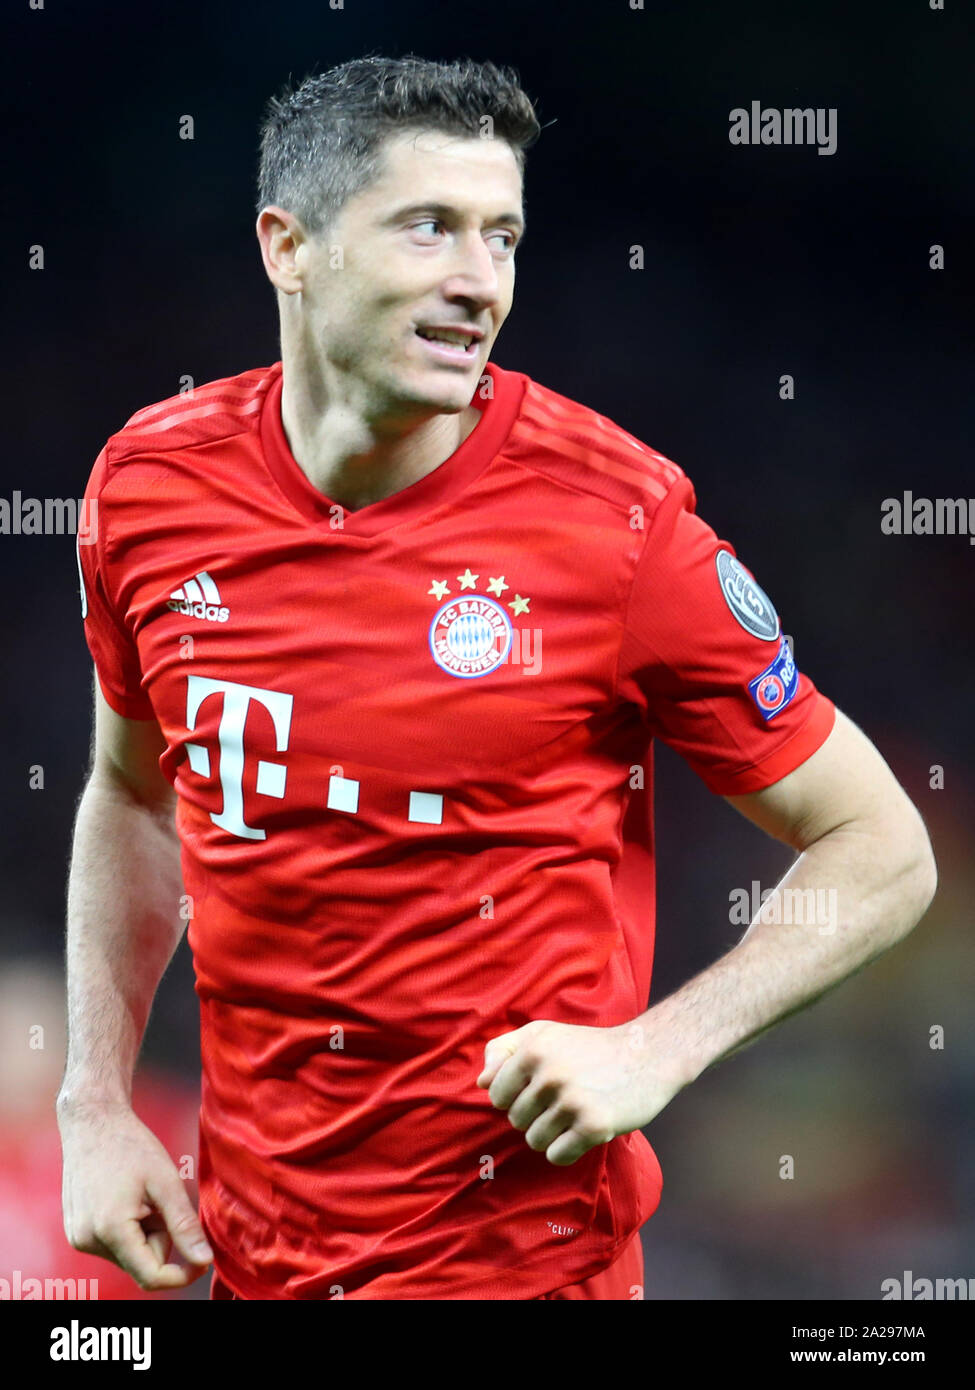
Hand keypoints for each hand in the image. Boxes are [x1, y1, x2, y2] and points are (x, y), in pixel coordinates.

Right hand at [58, 1099, 213, 1290]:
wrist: (93, 1122)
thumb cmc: (131, 1145)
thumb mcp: (166, 1182)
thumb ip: (184, 1225)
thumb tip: (204, 1260)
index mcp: (110, 1230)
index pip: (151, 1277)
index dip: (183, 1274)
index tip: (204, 1258)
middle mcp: (88, 1241)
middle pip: (142, 1262)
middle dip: (160, 1236)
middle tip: (160, 1198)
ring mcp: (79, 1238)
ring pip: (130, 1253)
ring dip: (144, 1231)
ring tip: (140, 1194)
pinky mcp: (76, 1232)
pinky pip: (115, 1244)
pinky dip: (128, 1227)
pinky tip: (125, 1196)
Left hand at [477, 1019, 685, 1165]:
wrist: (647, 1055)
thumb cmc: (589, 1046)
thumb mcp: (543, 1033)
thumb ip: (504, 1050)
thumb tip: (481, 1082)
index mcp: (533, 1050)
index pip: (495, 1094)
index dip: (514, 1097)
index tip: (537, 1090)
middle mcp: (549, 1075)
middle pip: (515, 1120)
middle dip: (535, 1115)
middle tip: (564, 1099)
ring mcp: (572, 1101)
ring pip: (534, 1140)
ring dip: (552, 1134)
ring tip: (574, 1114)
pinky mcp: (594, 1126)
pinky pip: (558, 1155)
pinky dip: (567, 1150)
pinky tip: (584, 1131)